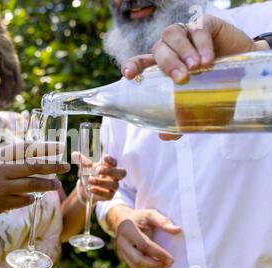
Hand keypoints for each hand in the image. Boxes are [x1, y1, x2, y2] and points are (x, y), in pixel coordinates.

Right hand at [0, 142, 70, 242]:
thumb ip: (8, 155)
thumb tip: (35, 150)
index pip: (25, 149)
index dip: (45, 148)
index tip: (59, 148)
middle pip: (32, 166)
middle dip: (52, 166)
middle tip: (66, 167)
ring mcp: (0, 187)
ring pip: (31, 185)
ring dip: (46, 185)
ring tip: (57, 185)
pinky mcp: (1, 203)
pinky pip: (23, 200)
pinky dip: (30, 199)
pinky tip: (33, 197)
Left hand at [73, 152, 125, 201]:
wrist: (86, 187)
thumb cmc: (89, 173)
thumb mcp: (85, 167)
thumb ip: (82, 161)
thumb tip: (74, 154)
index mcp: (110, 166)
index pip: (115, 162)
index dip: (111, 160)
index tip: (104, 157)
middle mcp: (115, 176)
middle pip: (121, 173)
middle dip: (110, 171)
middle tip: (97, 170)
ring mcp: (114, 186)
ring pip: (115, 185)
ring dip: (102, 182)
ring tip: (90, 180)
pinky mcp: (110, 195)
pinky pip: (109, 195)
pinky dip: (100, 192)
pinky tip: (91, 189)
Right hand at [111, 206, 180, 267]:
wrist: (121, 220)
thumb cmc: (139, 217)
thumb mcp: (150, 214)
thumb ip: (163, 221)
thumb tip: (177, 230)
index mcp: (128, 230)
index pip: (144, 245)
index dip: (159, 253)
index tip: (171, 258)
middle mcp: (122, 242)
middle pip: (138, 260)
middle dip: (155, 264)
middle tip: (169, 263)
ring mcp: (120, 250)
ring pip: (135, 266)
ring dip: (150, 267)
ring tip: (162, 262)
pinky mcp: (121, 256)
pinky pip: (134, 266)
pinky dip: (145, 266)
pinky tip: (153, 260)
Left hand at [121, 15, 258, 140]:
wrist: (242, 73)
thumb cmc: (211, 88)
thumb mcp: (195, 106)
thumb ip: (179, 120)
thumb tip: (164, 136)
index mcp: (159, 67)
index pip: (139, 63)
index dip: (132, 66)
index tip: (129, 74)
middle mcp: (169, 49)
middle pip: (158, 49)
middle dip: (167, 63)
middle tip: (181, 78)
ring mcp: (185, 35)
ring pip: (172, 35)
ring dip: (182, 51)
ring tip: (196, 67)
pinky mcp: (204, 25)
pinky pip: (197, 29)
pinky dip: (201, 43)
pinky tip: (208, 59)